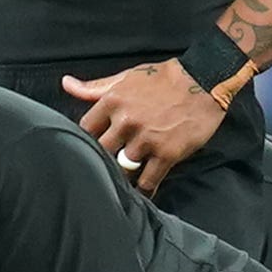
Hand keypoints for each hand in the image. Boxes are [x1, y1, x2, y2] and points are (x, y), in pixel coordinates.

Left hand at [62, 60, 231, 196]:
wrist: (204, 79)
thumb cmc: (164, 78)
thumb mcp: (126, 77)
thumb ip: (95, 88)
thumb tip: (66, 84)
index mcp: (113, 101)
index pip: (86, 130)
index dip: (86, 141)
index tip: (89, 148)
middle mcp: (126, 121)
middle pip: (101, 153)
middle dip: (102, 160)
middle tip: (102, 170)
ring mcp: (146, 139)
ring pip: (123, 169)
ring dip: (123, 176)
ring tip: (121, 183)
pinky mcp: (167, 153)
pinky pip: (148, 180)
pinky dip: (143, 190)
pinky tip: (141, 195)